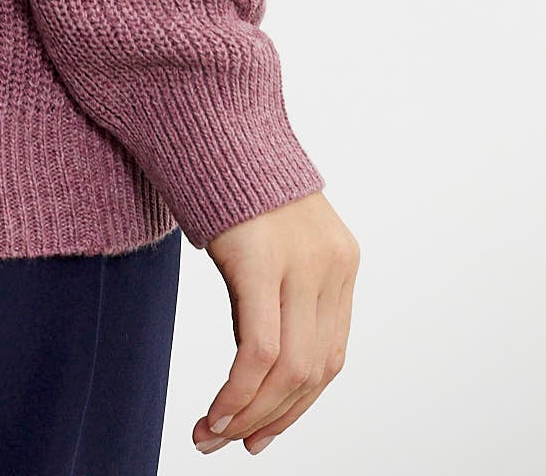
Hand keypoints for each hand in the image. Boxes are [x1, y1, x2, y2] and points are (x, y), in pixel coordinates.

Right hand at [192, 190, 358, 453]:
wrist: (206, 103)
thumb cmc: (224, 169)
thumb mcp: (265, 235)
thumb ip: (273, 287)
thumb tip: (253, 359)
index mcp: (340, 261)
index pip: (328, 357)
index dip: (294, 405)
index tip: (258, 431)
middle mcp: (332, 263)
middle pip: (313, 371)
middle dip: (271, 419)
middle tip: (228, 444)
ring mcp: (301, 259)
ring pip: (289, 370)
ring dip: (249, 414)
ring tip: (211, 434)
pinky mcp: (260, 256)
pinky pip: (259, 349)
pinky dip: (238, 392)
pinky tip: (215, 411)